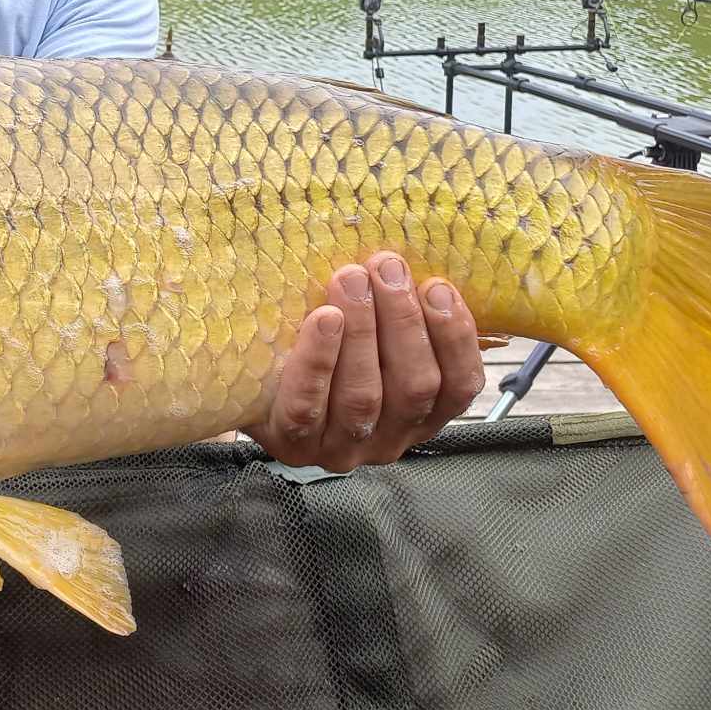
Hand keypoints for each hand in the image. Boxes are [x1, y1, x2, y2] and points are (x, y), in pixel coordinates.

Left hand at [244, 252, 485, 470]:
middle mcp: (389, 439)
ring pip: (364, 396)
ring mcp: (341, 447)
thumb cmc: (325, 350)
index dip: (456, 337)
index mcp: (421, 415)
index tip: (437, 287)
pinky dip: (318, 360)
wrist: (252, 390)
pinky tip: (323, 319)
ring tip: (351, 279)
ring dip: (363, 332)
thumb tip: (413, 261)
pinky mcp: (293, 444)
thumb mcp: (374, 338)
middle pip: (413, 387)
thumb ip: (398, 314)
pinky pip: (308, 405)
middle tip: (386, 268)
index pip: (458, 387)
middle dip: (404, 321)